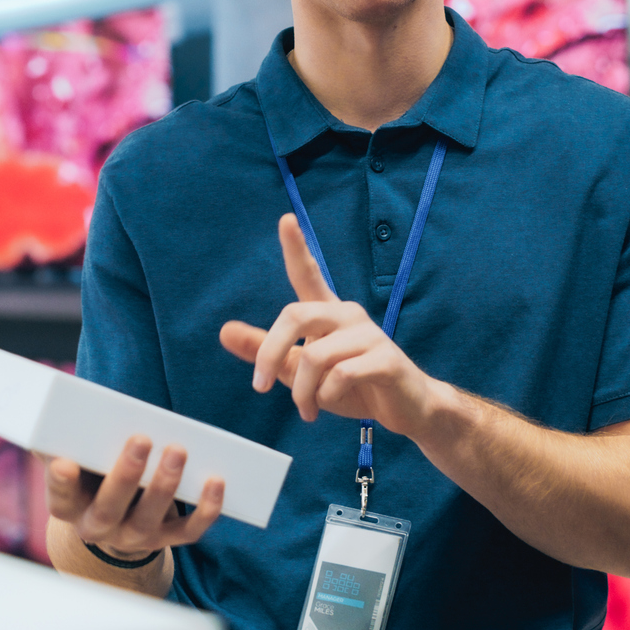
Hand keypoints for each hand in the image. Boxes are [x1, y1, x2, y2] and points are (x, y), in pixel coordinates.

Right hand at [46, 436, 224, 558]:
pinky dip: (205, 509)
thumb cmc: (93, 471)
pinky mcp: (164, 540)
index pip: (60, 498)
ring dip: (165, 486)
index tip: (64, 462)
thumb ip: (65, 437)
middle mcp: (97, 528)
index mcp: (69, 506)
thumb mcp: (76, 456)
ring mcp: (132, 537)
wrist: (116, 517)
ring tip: (177, 450)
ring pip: (147, 521)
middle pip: (108, 509)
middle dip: (125, 475)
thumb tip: (58, 403)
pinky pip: (187, 532)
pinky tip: (216, 481)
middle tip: (141, 439)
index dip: (61, 483)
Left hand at [218, 213, 442, 433]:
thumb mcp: (299, 370)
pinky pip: (341, 375)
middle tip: (260, 386)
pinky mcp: (385, 359)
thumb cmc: (353, 386)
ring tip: (306, 409)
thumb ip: (264, 350)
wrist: (405, 409)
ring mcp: (369, 335)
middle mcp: (348, 315)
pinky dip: (326, 396)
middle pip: (295, 314)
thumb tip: (224, 330)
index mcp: (328, 313)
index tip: (285, 219)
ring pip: (314, 355)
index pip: (308, 274)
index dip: (296, 247)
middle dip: (269, 352)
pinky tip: (330, 402)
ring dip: (302, 391)